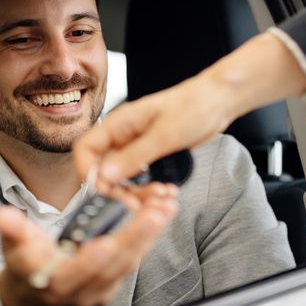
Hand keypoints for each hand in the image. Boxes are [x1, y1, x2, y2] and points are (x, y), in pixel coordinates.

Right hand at [0, 183, 178, 305]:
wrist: (32, 302)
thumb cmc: (25, 270)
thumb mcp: (13, 249)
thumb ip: (12, 231)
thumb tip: (2, 215)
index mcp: (52, 284)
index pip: (72, 276)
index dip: (88, 262)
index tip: (105, 244)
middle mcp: (79, 294)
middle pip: (111, 267)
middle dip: (134, 239)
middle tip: (154, 214)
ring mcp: (99, 293)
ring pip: (127, 264)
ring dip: (148, 236)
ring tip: (164, 209)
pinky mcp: (112, 287)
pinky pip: (132, 262)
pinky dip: (148, 239)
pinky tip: (160, 217)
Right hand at [74, 32, 305, 186]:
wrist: (220, 100)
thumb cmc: (194, 106)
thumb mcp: (165, 134)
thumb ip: (134, 156)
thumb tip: (104, 175)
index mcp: (119, 123)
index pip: (86, 149)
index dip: (88, 172)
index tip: (102, 192)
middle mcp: (123, 135)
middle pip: (103, 168)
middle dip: (116, 189)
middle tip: (135, 204)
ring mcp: (137, 145)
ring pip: (123, 177)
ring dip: (135, 191)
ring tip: (159, 197)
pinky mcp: (152, 154)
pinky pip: (141, 177)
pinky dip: (149, 187)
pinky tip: (166, 191)